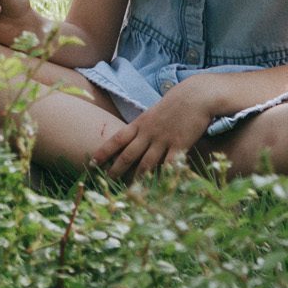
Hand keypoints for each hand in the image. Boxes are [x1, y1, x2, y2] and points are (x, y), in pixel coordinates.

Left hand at [93, 78, 214, 180]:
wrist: (194, 95)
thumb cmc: (174, 104)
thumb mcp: (154, 113)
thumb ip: (144, 127)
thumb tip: (134, 140)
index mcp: (140, 123)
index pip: (117, 138)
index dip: (105, 151)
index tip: (92, 161)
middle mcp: (148, 132)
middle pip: (129, 154)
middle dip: (117, 169)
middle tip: (107, 181)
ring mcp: (163, 139)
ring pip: (146, 163)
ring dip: (137, 178)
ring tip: (129, 192)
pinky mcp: (179, 146)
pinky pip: (169, 165)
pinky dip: (163, 177)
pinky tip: (157, 189)